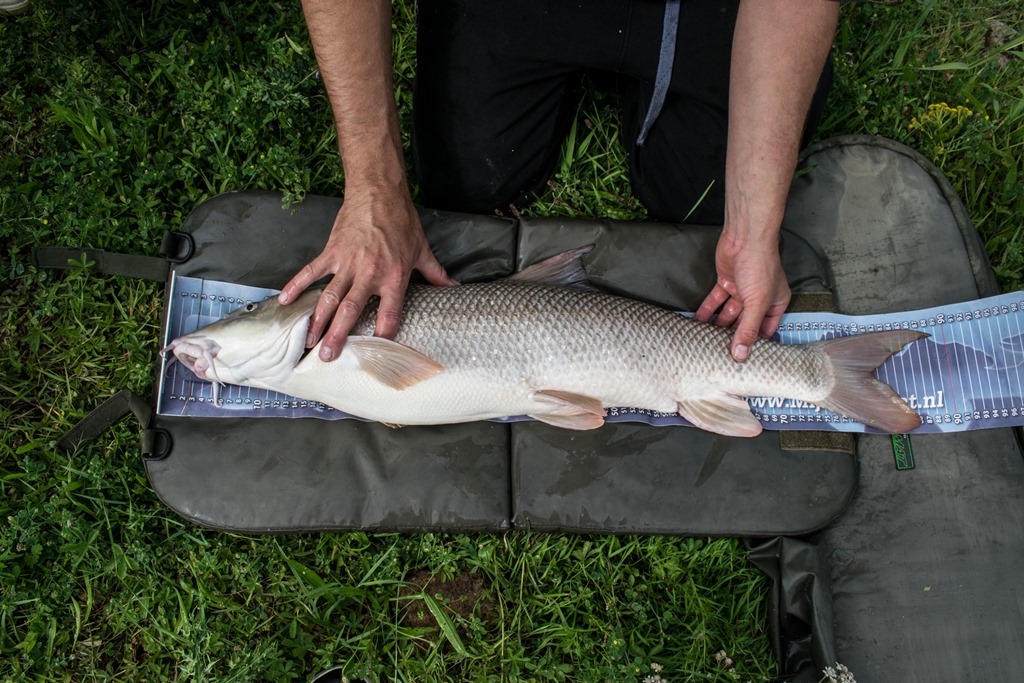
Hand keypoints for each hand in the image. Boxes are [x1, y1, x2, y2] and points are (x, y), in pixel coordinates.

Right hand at [278, 189, 456, 361]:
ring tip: (308, 341)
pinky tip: (286, 301)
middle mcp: (369, 274)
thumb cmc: (402, 221)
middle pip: (351, 311)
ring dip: (318, 321)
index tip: (375, 353)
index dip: (383, 335)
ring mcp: (347, 263)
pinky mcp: (332, 251)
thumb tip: (454, 287)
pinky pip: (311, 271)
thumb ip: (436, 273)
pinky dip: (297, 285)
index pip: (389, 314)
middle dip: (338, 336)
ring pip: (329, 297)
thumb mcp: (422, 250)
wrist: (379, 192)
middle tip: (327, 357)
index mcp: (394, 277)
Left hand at [695, 232, 789, 361]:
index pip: (765, 331)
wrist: (745, 237)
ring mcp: (742, 291)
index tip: (743, 361)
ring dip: (717, 326)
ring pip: (728, 314)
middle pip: (744, 324)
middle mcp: (759, 299)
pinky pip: (715, 302)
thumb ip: (747, 330)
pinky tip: (696, 323)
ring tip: (705, 341)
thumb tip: (741, 355)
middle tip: (719, 354)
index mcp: (775, 304)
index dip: (755, 345)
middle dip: (733, 337)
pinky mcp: (726, 283)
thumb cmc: (760, 265)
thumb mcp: (757, 303)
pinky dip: (706, 311)